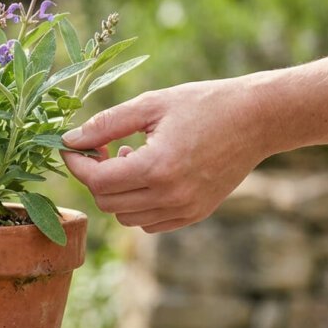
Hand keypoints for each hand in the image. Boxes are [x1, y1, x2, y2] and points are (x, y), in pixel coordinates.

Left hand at [60, 78, 268, 232]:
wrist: (258, 119)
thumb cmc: (204, 104)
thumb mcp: (150, 104)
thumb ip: (106, 124)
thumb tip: (69, 140)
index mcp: (158, 167)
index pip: (98, 181)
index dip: (77, 165)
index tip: (71, 148)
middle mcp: (171, 196)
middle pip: (107, 202)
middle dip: (95, 177)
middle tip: (102, 149)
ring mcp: (185, 210)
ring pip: (125, 216)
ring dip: (116, 191)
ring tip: (131, 158)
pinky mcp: (195, 214)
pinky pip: (148, 223)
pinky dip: (137, 204)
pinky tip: (147, 174)